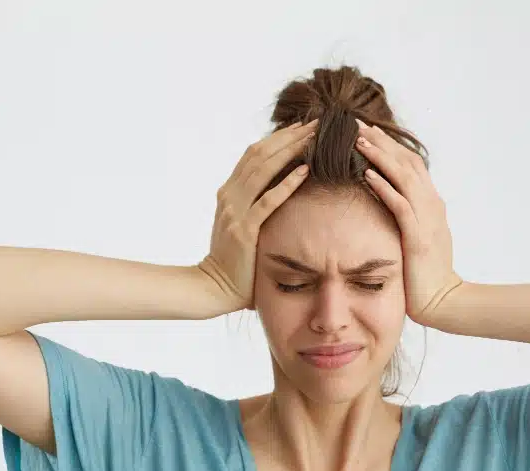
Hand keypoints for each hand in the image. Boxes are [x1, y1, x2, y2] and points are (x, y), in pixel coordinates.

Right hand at [197, 118, 318, 311]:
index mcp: (228, 192)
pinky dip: (287, 183)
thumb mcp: (239, 224)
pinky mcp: (244, 230)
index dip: (278, 137)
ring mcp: (235, 211)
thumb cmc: (233, 260)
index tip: (302, 126)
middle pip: (260, 154)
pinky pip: (268, 201)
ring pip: (263, 170)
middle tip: (315, 122)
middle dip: (289, 136)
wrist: (214, 287)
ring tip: (314, 137)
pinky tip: (305, 170)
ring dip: (290, 150)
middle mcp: (229, 196)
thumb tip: (278, 189)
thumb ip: (252, 205)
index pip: (253, 154)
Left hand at [354, 118, 462, 325]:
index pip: (411, 164)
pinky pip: (400, 205)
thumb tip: (391, 204)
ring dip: (381, 156)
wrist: (442, 301)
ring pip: (404, 177)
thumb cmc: (426, 274)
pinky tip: (367, 175)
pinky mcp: (419, 237)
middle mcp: (432, 205)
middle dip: (382, 141)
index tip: (367, 131)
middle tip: (357, 124)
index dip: (390, 145)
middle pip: (407, 162)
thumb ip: (410, 217)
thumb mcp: (419, 238)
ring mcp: (427, 219)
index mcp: (432, 204)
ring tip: (358, 141)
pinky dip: (384, 187)